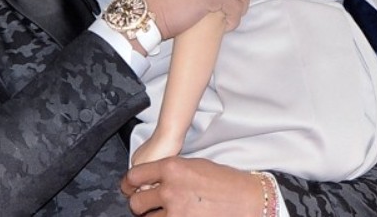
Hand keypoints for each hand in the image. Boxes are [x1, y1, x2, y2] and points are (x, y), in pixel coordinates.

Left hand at [121, 157, 261, 216]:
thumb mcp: (194, 165)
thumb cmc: (224, 181)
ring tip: (167, 213)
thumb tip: (153, 179)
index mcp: (172, 167)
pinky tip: (175, 216)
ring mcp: (175, 212)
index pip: (135, 175)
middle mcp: (170, 189)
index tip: (128, 188)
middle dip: (140, 205)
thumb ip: (171, 171)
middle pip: (136, 202)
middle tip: (148, 205)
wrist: (247, 200)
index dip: (129, 183)